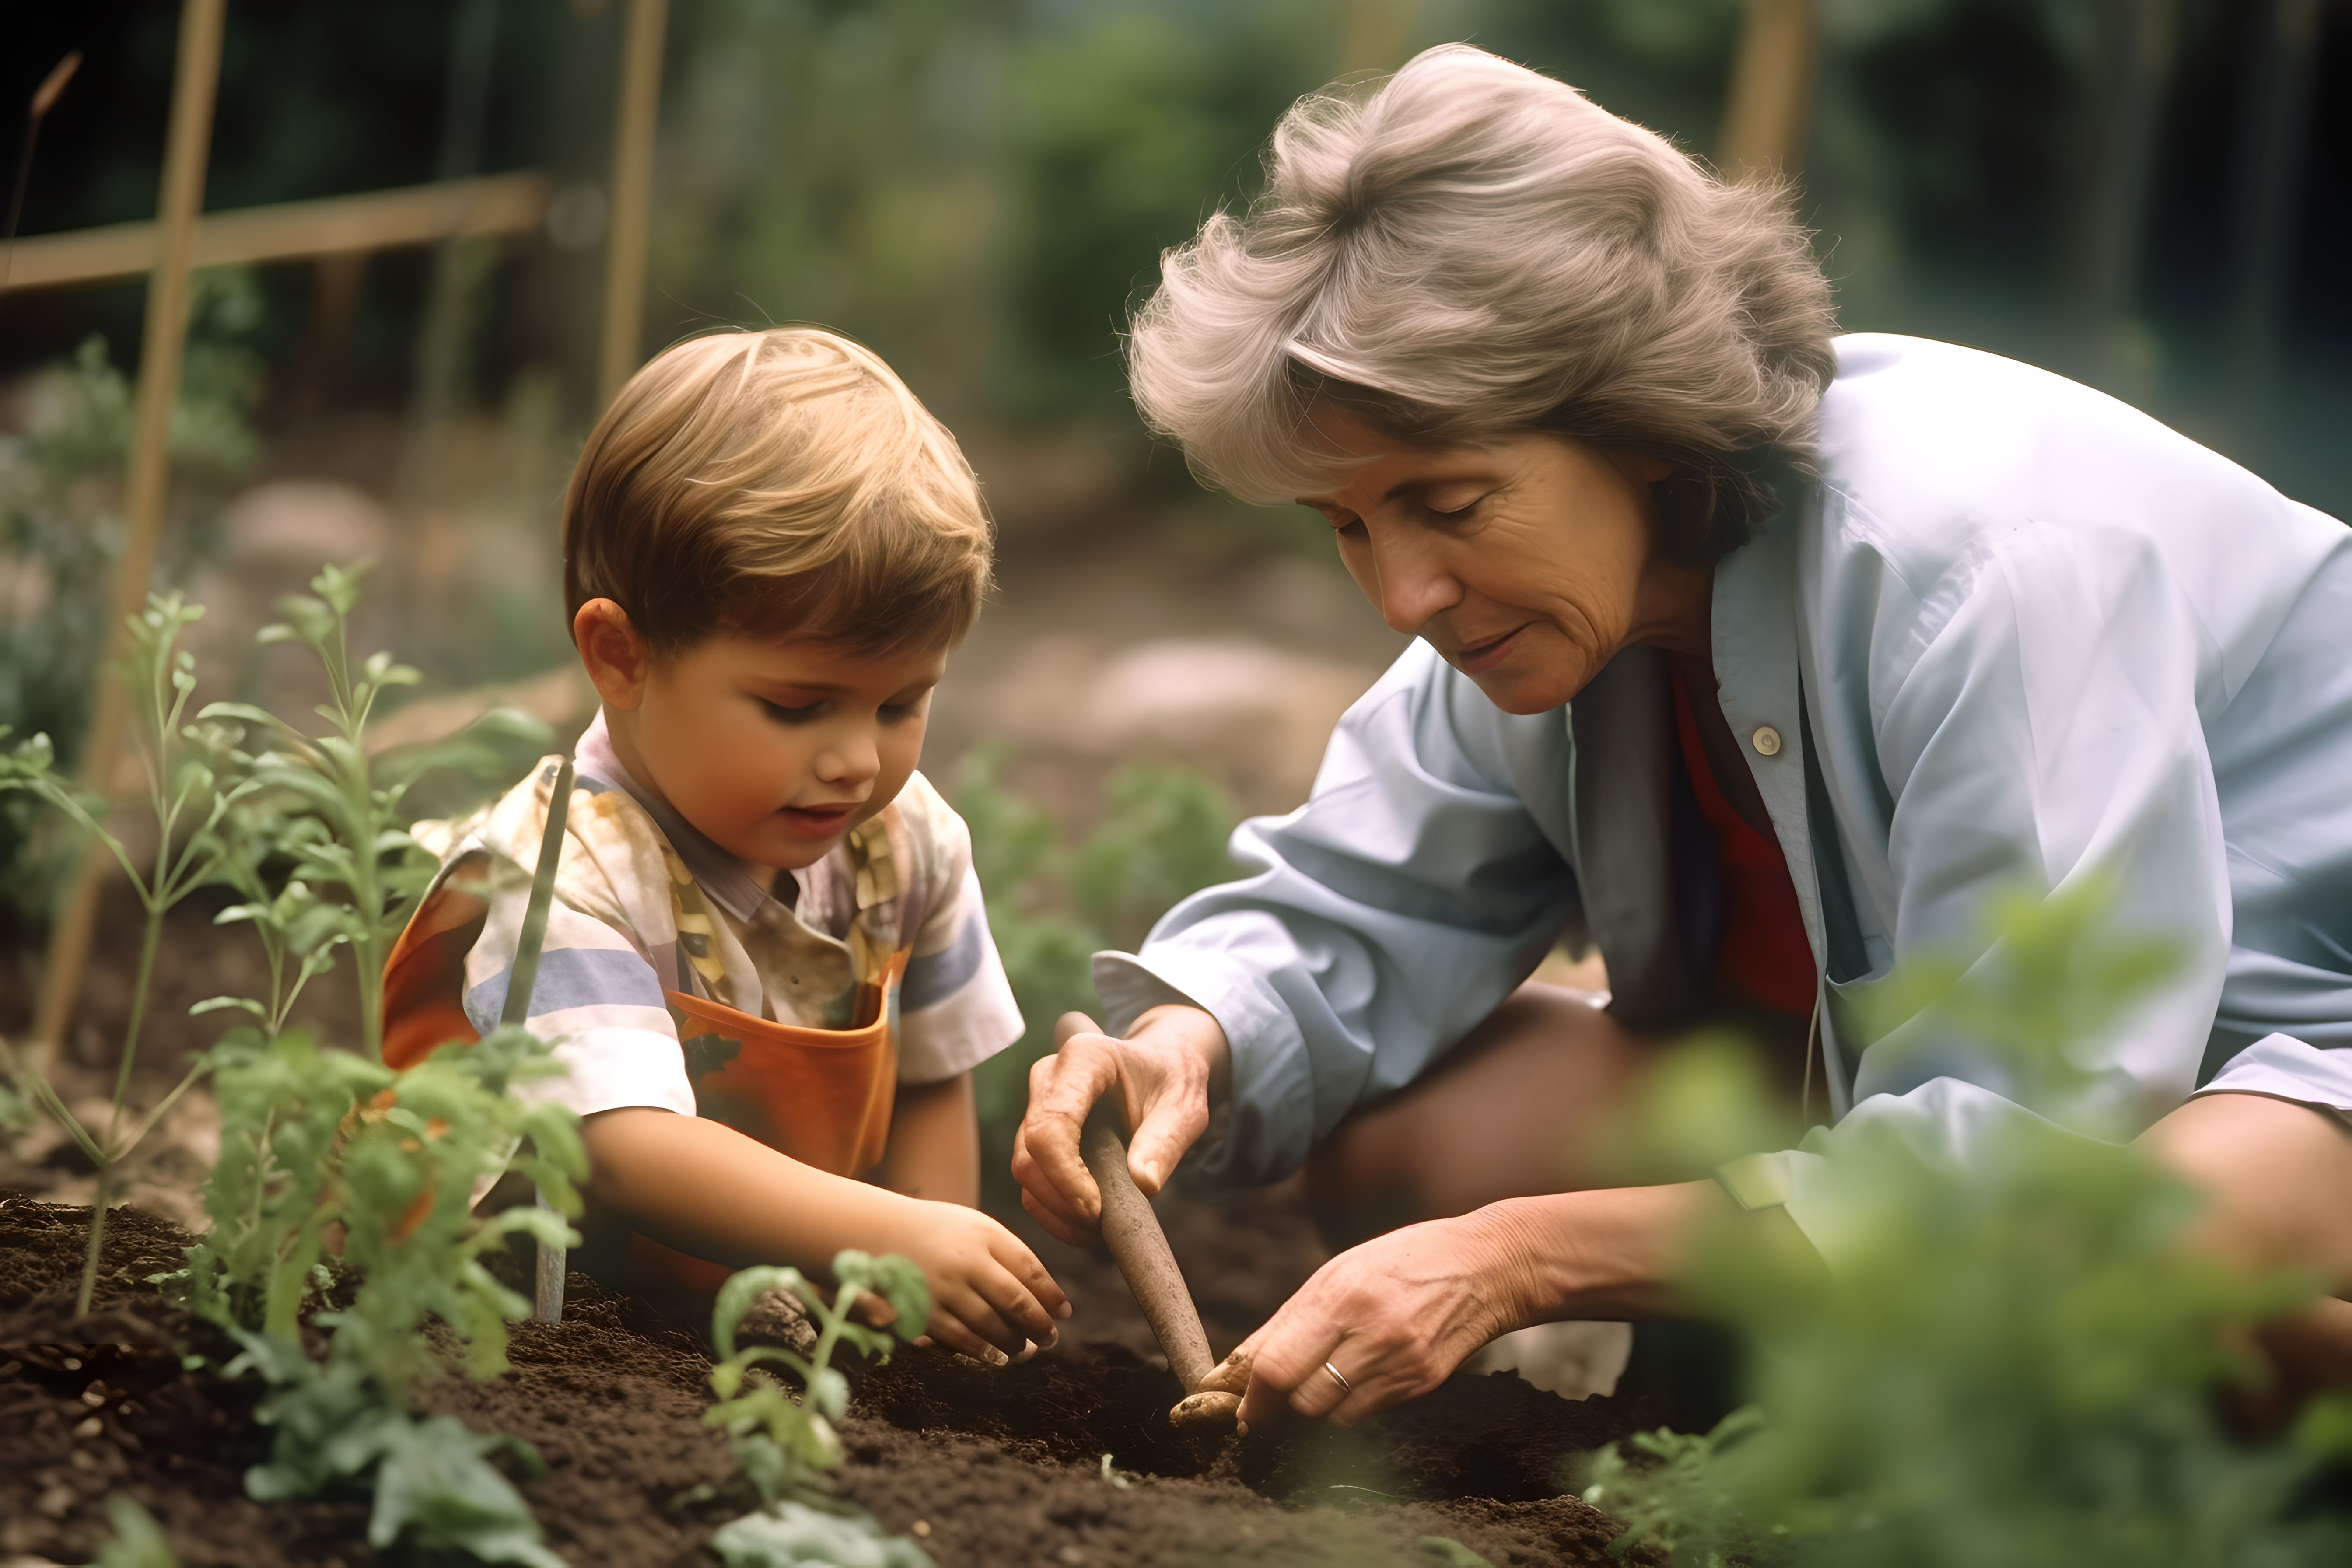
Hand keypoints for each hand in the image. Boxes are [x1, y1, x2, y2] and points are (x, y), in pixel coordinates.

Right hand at [874, 1199, 1071, 1363]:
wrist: (880, 1232)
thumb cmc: (941, 1233)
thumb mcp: (977, 1228)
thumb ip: (1011, 1254)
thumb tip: (1047, 1296)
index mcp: (984, 1234)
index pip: (1030, 1269)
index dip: (1051, 1295)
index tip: (1064, 1312)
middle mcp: (966, 1260)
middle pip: (1015, 1300)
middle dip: (1039, 1324)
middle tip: (1050, 1338)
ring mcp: (943, 1288)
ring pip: (991, 1325)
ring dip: (1015, 1342)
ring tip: (1025, 1349)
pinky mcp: (924, 1312)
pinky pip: (962, 1339)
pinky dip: (984, 1350)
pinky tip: (996, 1356)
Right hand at [1010, 1006, 1228, 1244]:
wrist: (1159, 1065)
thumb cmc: (1171, 1080)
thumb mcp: (1183, 1107)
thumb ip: (1166, 1142)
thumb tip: (1144, 1185)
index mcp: (1084, 1059)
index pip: (1052, 1126)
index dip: (1066, 1177)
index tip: (1096, 1211)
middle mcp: (1048, 1076)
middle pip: (1030, 1153)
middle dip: (1061, 1200)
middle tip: (1102, 1225)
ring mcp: (1035, 1102)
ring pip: (1025, 1169)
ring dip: (1055, 1210)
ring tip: (1097, 1226)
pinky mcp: (1033, 1129)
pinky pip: (1029, 1178)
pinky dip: (1051, 1209)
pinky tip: (1083, 1222)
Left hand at [1221, 1208, 1542, 1428]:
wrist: (1485, 1266)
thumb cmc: (1401, 1261)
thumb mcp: (1335, 1274)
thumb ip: (1283, 1324)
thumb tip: (1231, 1370)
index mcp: (1342, 1297)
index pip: (1277, 1367)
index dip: (1252, 1397)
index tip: (1242, 1407)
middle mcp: (1372, 1334)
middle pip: (1302, 1402)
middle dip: (1280, 1407)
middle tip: (1275, 1399)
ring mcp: (1401, 1364)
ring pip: (1333, 1417)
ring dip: (1315, 1410)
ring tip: (1319, 1381)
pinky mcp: (1423, 1385)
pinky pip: (1366, 1414)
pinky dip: (1349, 1407)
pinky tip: (1357, 1377)